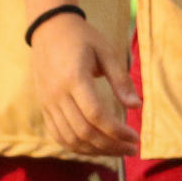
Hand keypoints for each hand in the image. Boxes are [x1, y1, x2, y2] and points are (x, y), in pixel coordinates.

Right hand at [29, 13, 139, 156]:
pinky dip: (77, 146)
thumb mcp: (106, 51)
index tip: (135, 137)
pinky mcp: (44, 107)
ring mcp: (47, 103)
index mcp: (74, 79)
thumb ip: (121, 80)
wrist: (49, 29)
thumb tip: (138, 106)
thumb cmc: (83, 37)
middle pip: (83, 132)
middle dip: (110, 146)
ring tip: (117, 151)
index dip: (116, 131)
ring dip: (95, 150)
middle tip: (131, 149)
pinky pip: (58, 135)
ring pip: (70, 139)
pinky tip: (95, 147)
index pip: (96, 115)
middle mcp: (57, 95)